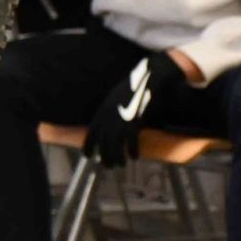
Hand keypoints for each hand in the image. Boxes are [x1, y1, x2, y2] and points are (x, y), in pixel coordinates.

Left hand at [83, 51, 181, 167]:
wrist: (152, 73)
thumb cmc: (137, 86)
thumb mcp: (118, 98)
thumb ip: (112, 111)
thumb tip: (109, 127)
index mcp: (104, 108)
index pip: (92, 130)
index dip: (88, 144)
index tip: (88, 156)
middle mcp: (110, 112)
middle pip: (103, 139)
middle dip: (104, 155)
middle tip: (109, 166)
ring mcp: (122, 114)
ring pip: (115, 141)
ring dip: (117, 155)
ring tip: (120, 164)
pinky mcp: (136, 116)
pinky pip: (131, 137)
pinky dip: (132, 148)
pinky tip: (134, 156)